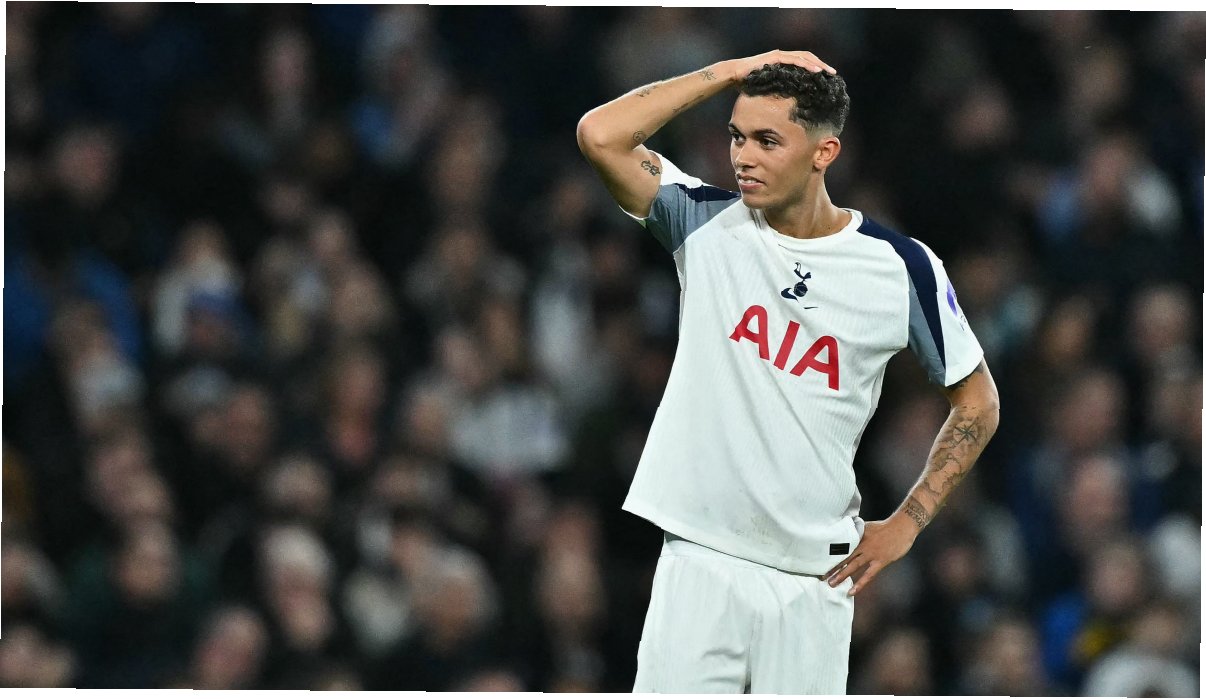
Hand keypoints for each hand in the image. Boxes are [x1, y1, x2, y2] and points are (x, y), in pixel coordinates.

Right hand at [721, 50, 836, 83]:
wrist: (733, 75)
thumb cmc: (748, 84)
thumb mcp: (768, 89)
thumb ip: (778, 91)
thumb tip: (788, 106)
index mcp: (783, 63)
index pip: (804, 63)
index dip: (816, 68)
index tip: (827, 77)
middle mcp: (783, 56)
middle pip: (807, 58)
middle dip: (821, 65)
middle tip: (833, 74)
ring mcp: (779, 56)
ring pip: (804, 57)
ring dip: (817, 64)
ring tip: (828, 72)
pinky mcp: (775, 57)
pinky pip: (794, 60)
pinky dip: (806, 64)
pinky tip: (815, 70)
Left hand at [824, 514, 917, 595]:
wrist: (902, 526)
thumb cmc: (885, 526)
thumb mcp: (866, 526)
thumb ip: (855, 531)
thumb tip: (844, 532)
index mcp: (857, 536)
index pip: (840, 547)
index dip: (830, 555)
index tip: (820, 562)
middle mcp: (862, 545)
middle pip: (844, 557)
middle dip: (832, 567)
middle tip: (820, 576)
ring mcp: (871, 554)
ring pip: (853, 566)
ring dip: (842, 575)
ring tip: (831, 584)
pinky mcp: (881, 561)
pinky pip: (868, 575)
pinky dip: (860, 584)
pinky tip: (852, 591)